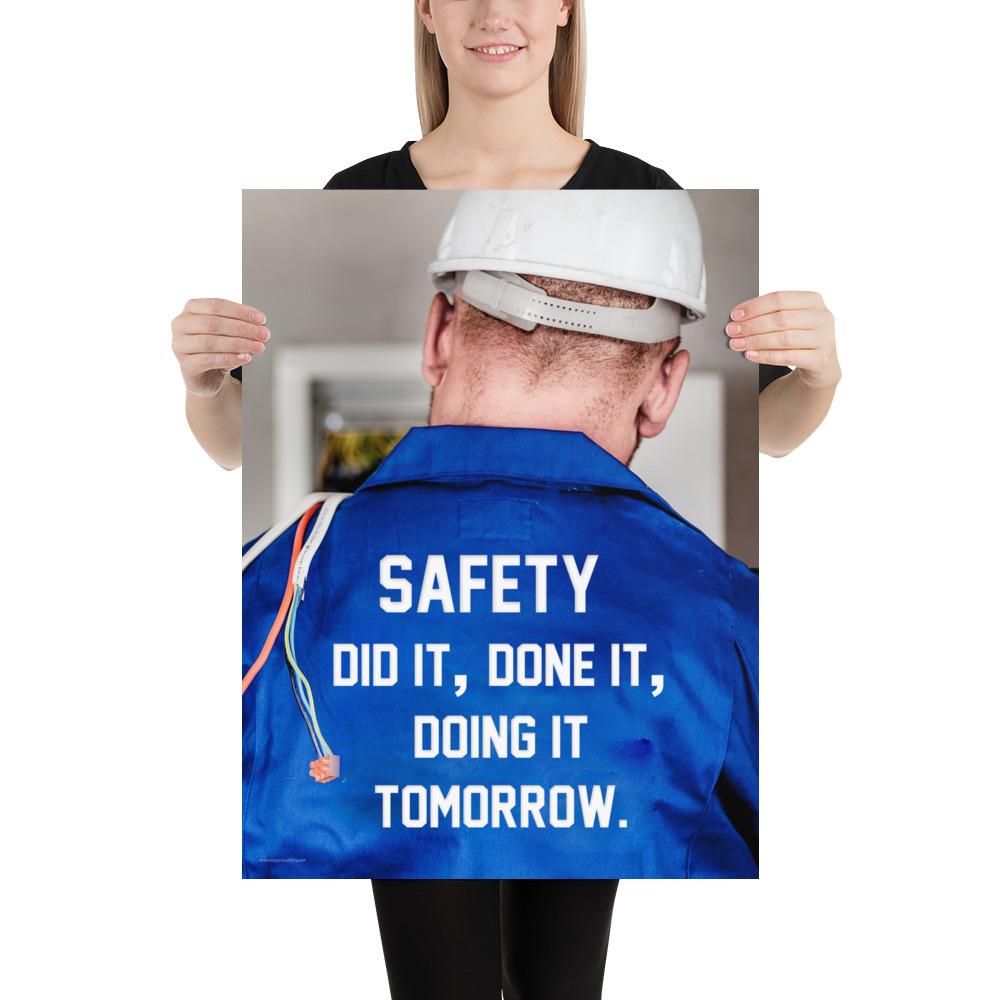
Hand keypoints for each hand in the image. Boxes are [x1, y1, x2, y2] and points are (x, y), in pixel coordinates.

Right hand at [171, 297, 269, 396]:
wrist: (209, 376)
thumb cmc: (218, 348)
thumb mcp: (230, 333)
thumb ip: (242, 327)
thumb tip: (261, 328)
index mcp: (191, 309)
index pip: (216, 305)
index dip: (241, 311)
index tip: (261, 319)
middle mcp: (181, 325)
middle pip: (213, 323)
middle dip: (242, 328)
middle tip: (263, 334)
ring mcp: (179, 346)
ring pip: (210, 342)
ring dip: (239, 344)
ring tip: (258, 347)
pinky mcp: (185, 366)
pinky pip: (208, 360)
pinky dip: (230, 358)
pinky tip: (246, 358)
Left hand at [725, 291, 839, 388]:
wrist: (822, 364)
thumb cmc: (801, 337)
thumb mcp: (792, 320)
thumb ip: (771, 313)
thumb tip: (739, 317)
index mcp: (813, 300)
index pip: (780, 298)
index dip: (755, 306)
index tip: (735, 315)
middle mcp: (822, 317)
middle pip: (780, 318)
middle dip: (751, 325)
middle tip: (733, 331)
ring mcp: (824, 339)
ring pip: (783, 338)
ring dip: (755, 341)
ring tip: (737, 344)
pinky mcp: (820, 360)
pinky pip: (788, 357)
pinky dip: (765, 356)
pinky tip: (751, 355)